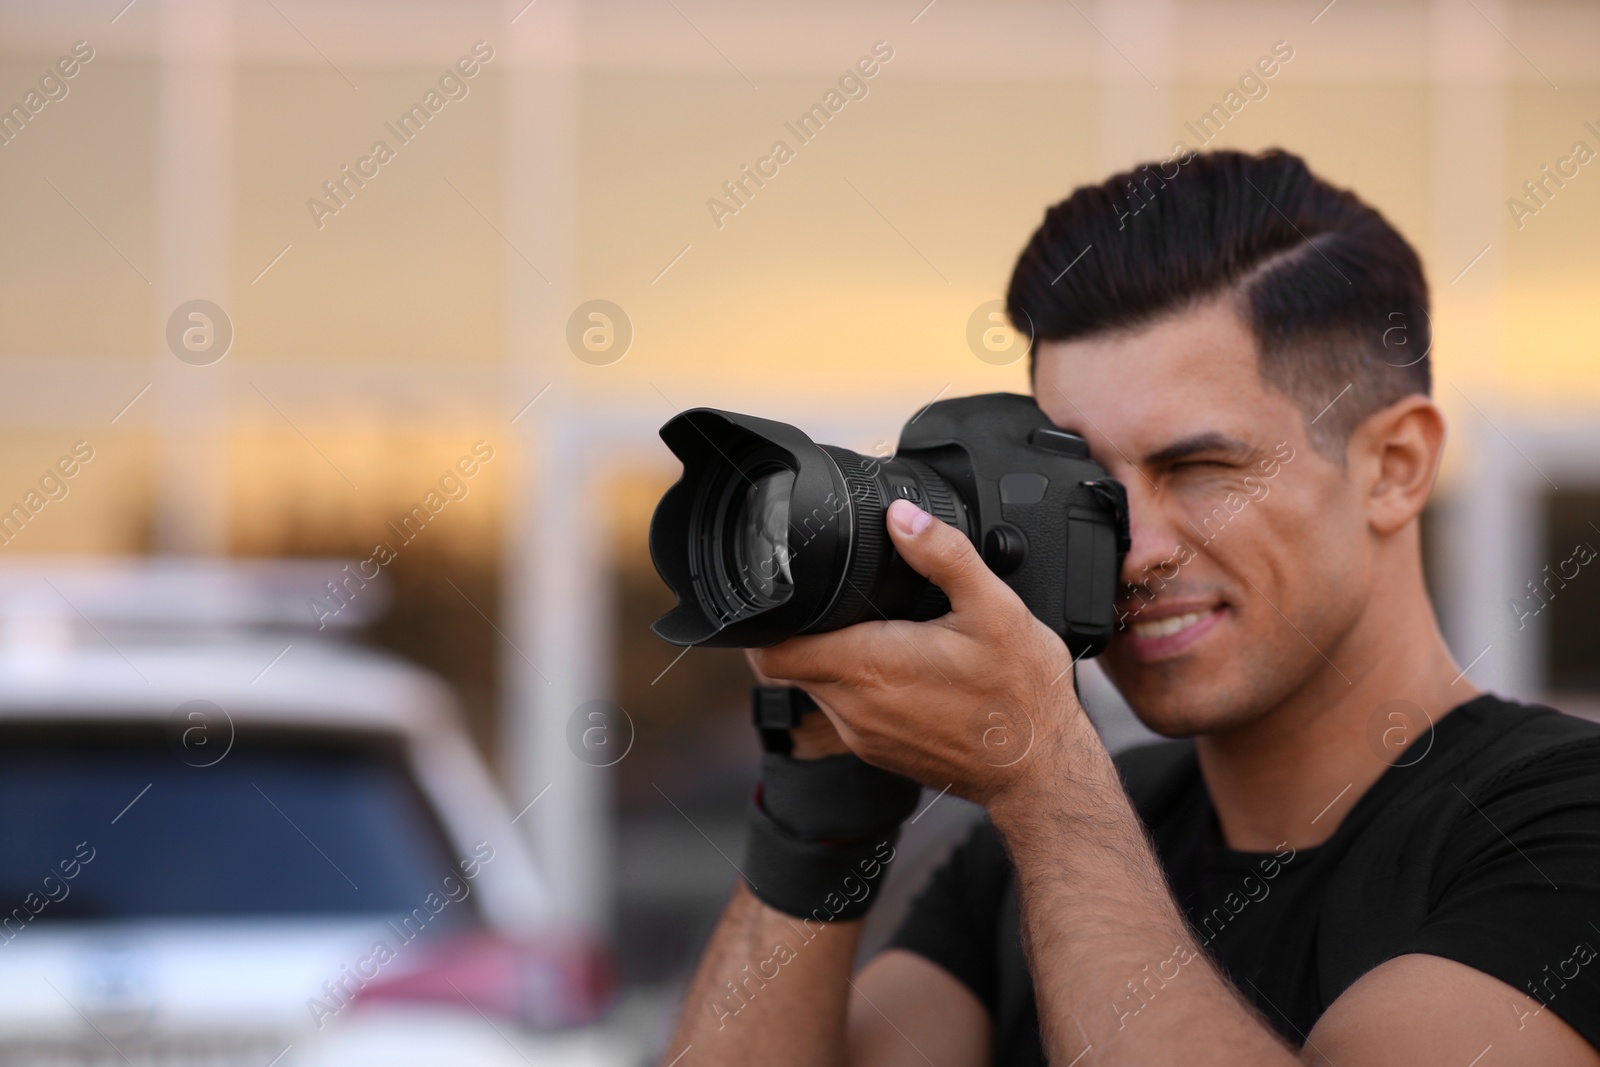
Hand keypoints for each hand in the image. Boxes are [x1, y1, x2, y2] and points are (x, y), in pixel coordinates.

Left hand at [751, 499, 1099, 807]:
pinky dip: (853, 686)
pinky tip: (893, 667)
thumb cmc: (1021, 697)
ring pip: (817, 688)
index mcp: (868, 667)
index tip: (786, 594)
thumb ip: (943, 555)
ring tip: (869, 629)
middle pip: (790, 666)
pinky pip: (844, 711)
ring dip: (830, 658)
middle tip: (833, 600)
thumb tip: (903, 516)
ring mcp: (864, 736)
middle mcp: (854, 708)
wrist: (1041, 772)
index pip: (774, 651)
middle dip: (801, 631)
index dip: (767, 620)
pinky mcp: (878, 752)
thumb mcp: (994, 609)